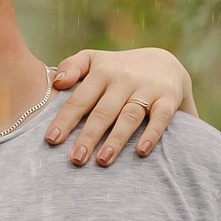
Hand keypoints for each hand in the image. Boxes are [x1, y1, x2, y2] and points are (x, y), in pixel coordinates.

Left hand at [45, 48, 194, 165]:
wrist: (164, 63)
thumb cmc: (117, 69)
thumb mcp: (94, 60)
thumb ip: (71, 66)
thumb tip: (57, 83)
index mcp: (102, 71)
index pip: (80, 98)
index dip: (66, 119)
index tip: (52, 140)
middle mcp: (124, 79)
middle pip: (104, 111)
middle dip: (89, 135)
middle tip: (76, 159)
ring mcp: (147, 88)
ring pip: (130, 116)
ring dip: (116, 139)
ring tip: (103, 160)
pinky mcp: (168, 98)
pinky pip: (161, 117)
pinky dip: (152, 134)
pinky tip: (141, 152)